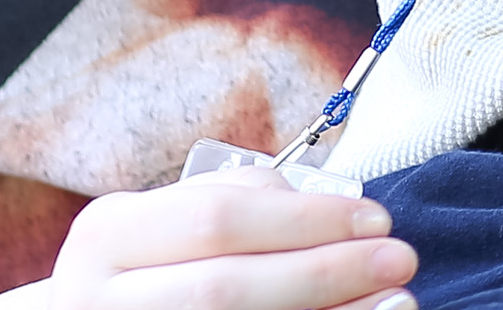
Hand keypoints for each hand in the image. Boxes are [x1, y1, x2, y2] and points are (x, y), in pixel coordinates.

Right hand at [0, 168, 415, 309]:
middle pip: (228, 287)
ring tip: (398, 301)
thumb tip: (327, 204)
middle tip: (400, 257)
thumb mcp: (164, 221)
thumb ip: (233, 202)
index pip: (218, 220)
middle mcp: (102, 299)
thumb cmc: (145, 266)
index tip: (376, 217)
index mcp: (107, 236)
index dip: (305, 218)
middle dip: (324, 270)